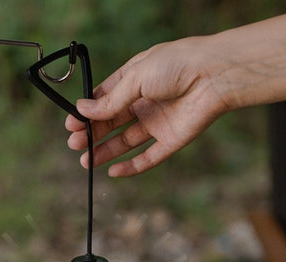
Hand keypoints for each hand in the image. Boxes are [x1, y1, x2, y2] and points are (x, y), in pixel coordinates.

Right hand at [65, 37, 228, 176]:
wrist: (215, 76)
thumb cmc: (176, 65)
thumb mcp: (136, 78)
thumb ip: (110, 100)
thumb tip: (82, 111)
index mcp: (134, 80)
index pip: (104, 99)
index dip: (87, 112)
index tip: (71, 124)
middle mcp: (144, 102)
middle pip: (112, 122)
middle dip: (92, 133)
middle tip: (74, 144)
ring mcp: (157, 123)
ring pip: (125, 142)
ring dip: (105, 151)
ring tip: (85, 161)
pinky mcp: (171, 141)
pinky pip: (148, 158)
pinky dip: (131, 167)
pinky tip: (113, 172)